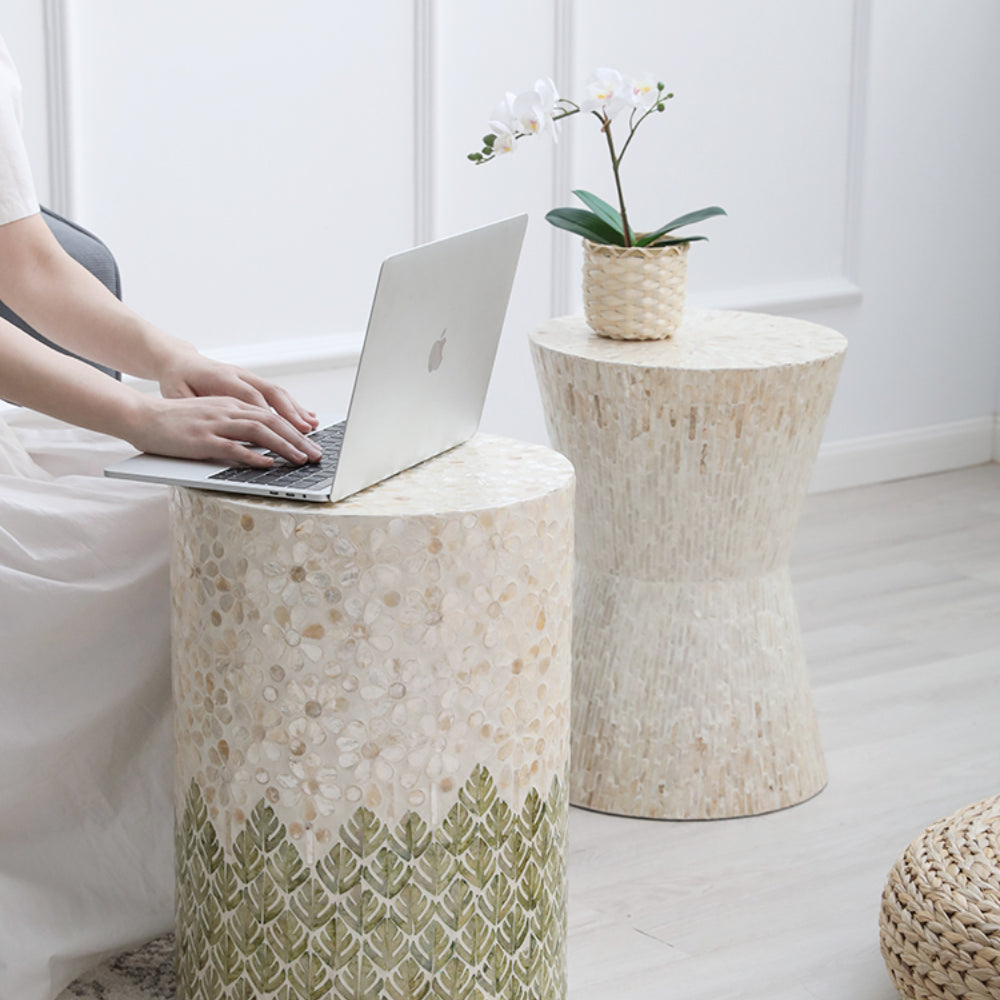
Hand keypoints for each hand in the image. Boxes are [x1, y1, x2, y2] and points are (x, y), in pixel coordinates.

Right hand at [127, 395, 322, 466]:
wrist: (141, 415)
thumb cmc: (175, 422)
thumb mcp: (210, 417)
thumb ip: (235, 428)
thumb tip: (261, 447)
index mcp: (231, 405)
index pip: (271, 415)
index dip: (295, 429)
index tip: (313, 442)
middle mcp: (227, 410)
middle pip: (272, 422)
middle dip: (299, 439)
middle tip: (317, 455)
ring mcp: (215, 424)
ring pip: (259, 432)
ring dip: (284, 447)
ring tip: (301, 460)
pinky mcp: (201, 439)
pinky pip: (232, 447)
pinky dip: (253, 456)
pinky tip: (267, 464)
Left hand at [157, 349, 318, 434]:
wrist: (178, 361)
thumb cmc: (176, 382)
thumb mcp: (176, 395)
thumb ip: (196, 409)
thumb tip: (213, 424)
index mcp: (221, 378)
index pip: (250, 398)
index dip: (268, 415)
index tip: (281, 434)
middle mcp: (240, 375)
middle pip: (272, 394)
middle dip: (292, 417)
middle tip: (305, 435)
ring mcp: (249, 376)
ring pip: (279, 393)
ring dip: (297, 411)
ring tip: (312, 428)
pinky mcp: (253, 381)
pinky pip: (278, 394)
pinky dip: (294, 407)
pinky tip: (307, 419)